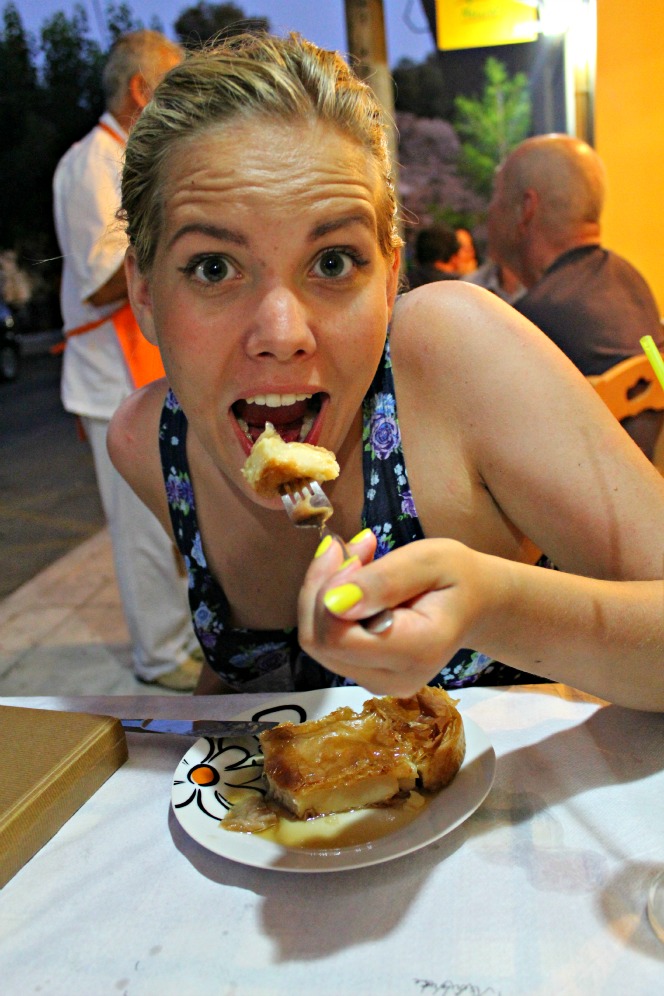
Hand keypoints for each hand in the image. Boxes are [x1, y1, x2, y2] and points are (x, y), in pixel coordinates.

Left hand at [298, 531, 487, 695]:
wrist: (477, 606)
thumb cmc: (458, 577)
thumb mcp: (431, 560)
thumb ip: (385, 580)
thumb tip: (333, 602)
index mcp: (417, 651)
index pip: (337, 637)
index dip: (327, 592)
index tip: (354, 552)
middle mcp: (394, 678)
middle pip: (319, 642)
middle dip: (322, 587)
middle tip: (354, 548)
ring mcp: (378, 683)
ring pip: (317, 641)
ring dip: (324, 593)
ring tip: (360, 558)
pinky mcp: (366, 675)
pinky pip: (327, 642)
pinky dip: (330, 606)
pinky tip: (357, 581)